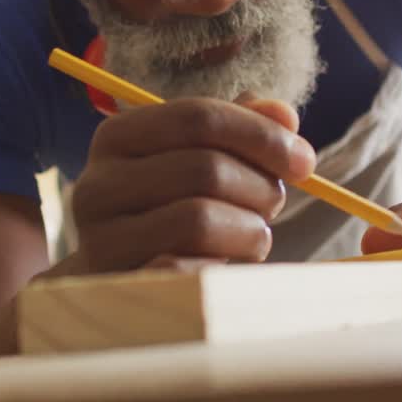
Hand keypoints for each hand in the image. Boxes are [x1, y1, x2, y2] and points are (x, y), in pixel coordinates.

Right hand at [70, 94, 315, 272]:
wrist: (118, 278)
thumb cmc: (169, 208)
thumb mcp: (199, 158)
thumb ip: (241, 128)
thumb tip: (283, 114)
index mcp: (117, 136)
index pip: (199, 117)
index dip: (261, 136)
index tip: (304, 161)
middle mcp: (97, 184)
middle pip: (206, 168)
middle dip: (260, 189)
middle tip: (272, 206)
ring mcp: (101, 239)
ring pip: (199, 220)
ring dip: (248, 231)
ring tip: (252, 237)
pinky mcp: (117, 287)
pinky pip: (185, 271)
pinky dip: (220, 268)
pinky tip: (223, 266)